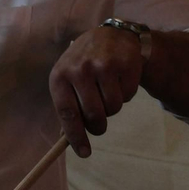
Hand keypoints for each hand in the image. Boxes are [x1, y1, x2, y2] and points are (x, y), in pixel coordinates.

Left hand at [49, 26, 144, 157]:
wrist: (109, 36)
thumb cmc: (83, 65)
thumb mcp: (67, 79)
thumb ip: (67, 106)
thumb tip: (66, 140)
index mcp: (59, 76)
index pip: (67, 113)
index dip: (76, 135)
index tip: (84, 153)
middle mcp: (80, 69)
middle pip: (93, 115)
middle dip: (98, 126)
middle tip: (100, 126)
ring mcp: (103, 65)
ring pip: (113, 107)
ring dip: (113, 108)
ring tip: (107, 93)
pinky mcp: (126, 64)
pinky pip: (129, 95)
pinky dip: (126, 94)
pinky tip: (119, 80)